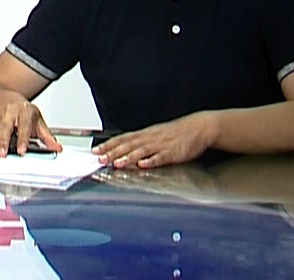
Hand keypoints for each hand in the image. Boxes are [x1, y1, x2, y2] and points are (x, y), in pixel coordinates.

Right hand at [0, 97, 60, 156]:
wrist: (6, 98)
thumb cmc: (23, 112)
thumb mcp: (37, 121)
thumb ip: (46, 136)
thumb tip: (57, 148)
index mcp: (24, 112)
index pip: (24, 126)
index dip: (23, 139)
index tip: (21, 150)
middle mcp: (9, 112)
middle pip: (5, 128)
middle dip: (2, 142)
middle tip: (1, 154)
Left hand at [94, 112, 216, 169]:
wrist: (198, 127)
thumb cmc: (177, 133)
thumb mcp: (156, 135)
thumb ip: (141, 143)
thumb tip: (124, 150)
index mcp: (145, 134)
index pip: (122, 139)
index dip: (108, 145)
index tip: (95, 150)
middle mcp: (150, 138)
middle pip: (128, 145)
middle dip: (113, 152)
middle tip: (100, 158)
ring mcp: (161, 145)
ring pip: (142, 151)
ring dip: (128, 158)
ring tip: (117, 164)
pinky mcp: (173, 153)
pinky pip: (161, 157)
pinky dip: (151, 161)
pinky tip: (143, 165)